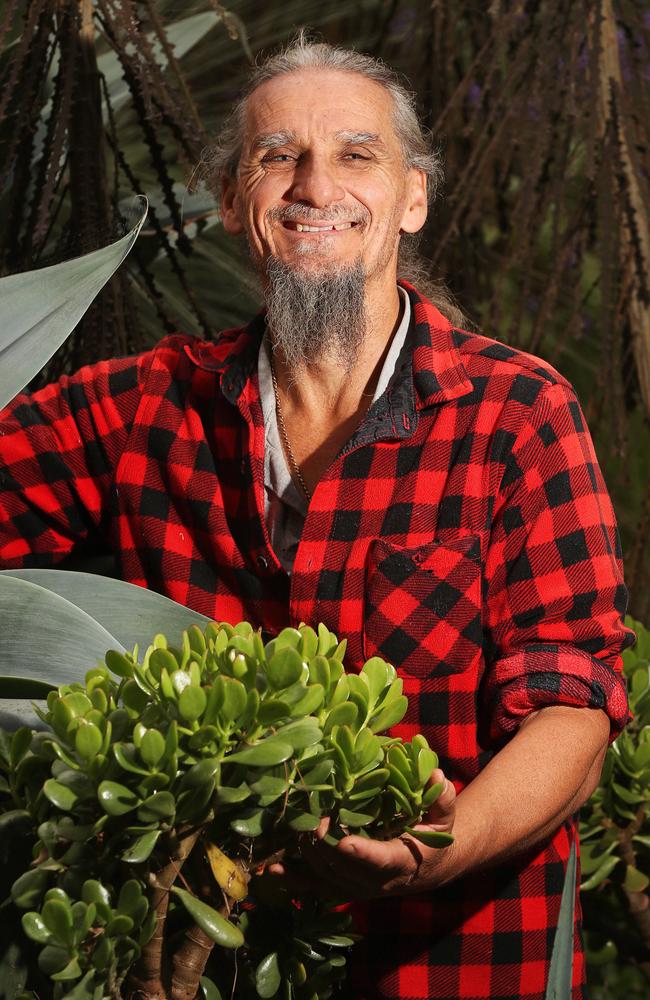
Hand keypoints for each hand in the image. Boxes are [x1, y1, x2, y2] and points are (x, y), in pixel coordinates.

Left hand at [262, 768, 456, 899]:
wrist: (426, 869)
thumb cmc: (433, 835)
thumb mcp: (443, 816)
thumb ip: (441, 798)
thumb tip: (436, 775)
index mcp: (402, 862)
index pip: (381, 861)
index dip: (363, 854)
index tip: (345, 843)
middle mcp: (376, 882)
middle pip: (344, 866)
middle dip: (326, 842)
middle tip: (315, 815)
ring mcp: (355, 887)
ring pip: (325, 873)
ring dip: (308, 850)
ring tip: (299, 824)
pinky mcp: (340, 886)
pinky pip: (313, 886)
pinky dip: (292, 879)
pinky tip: (272, 870)